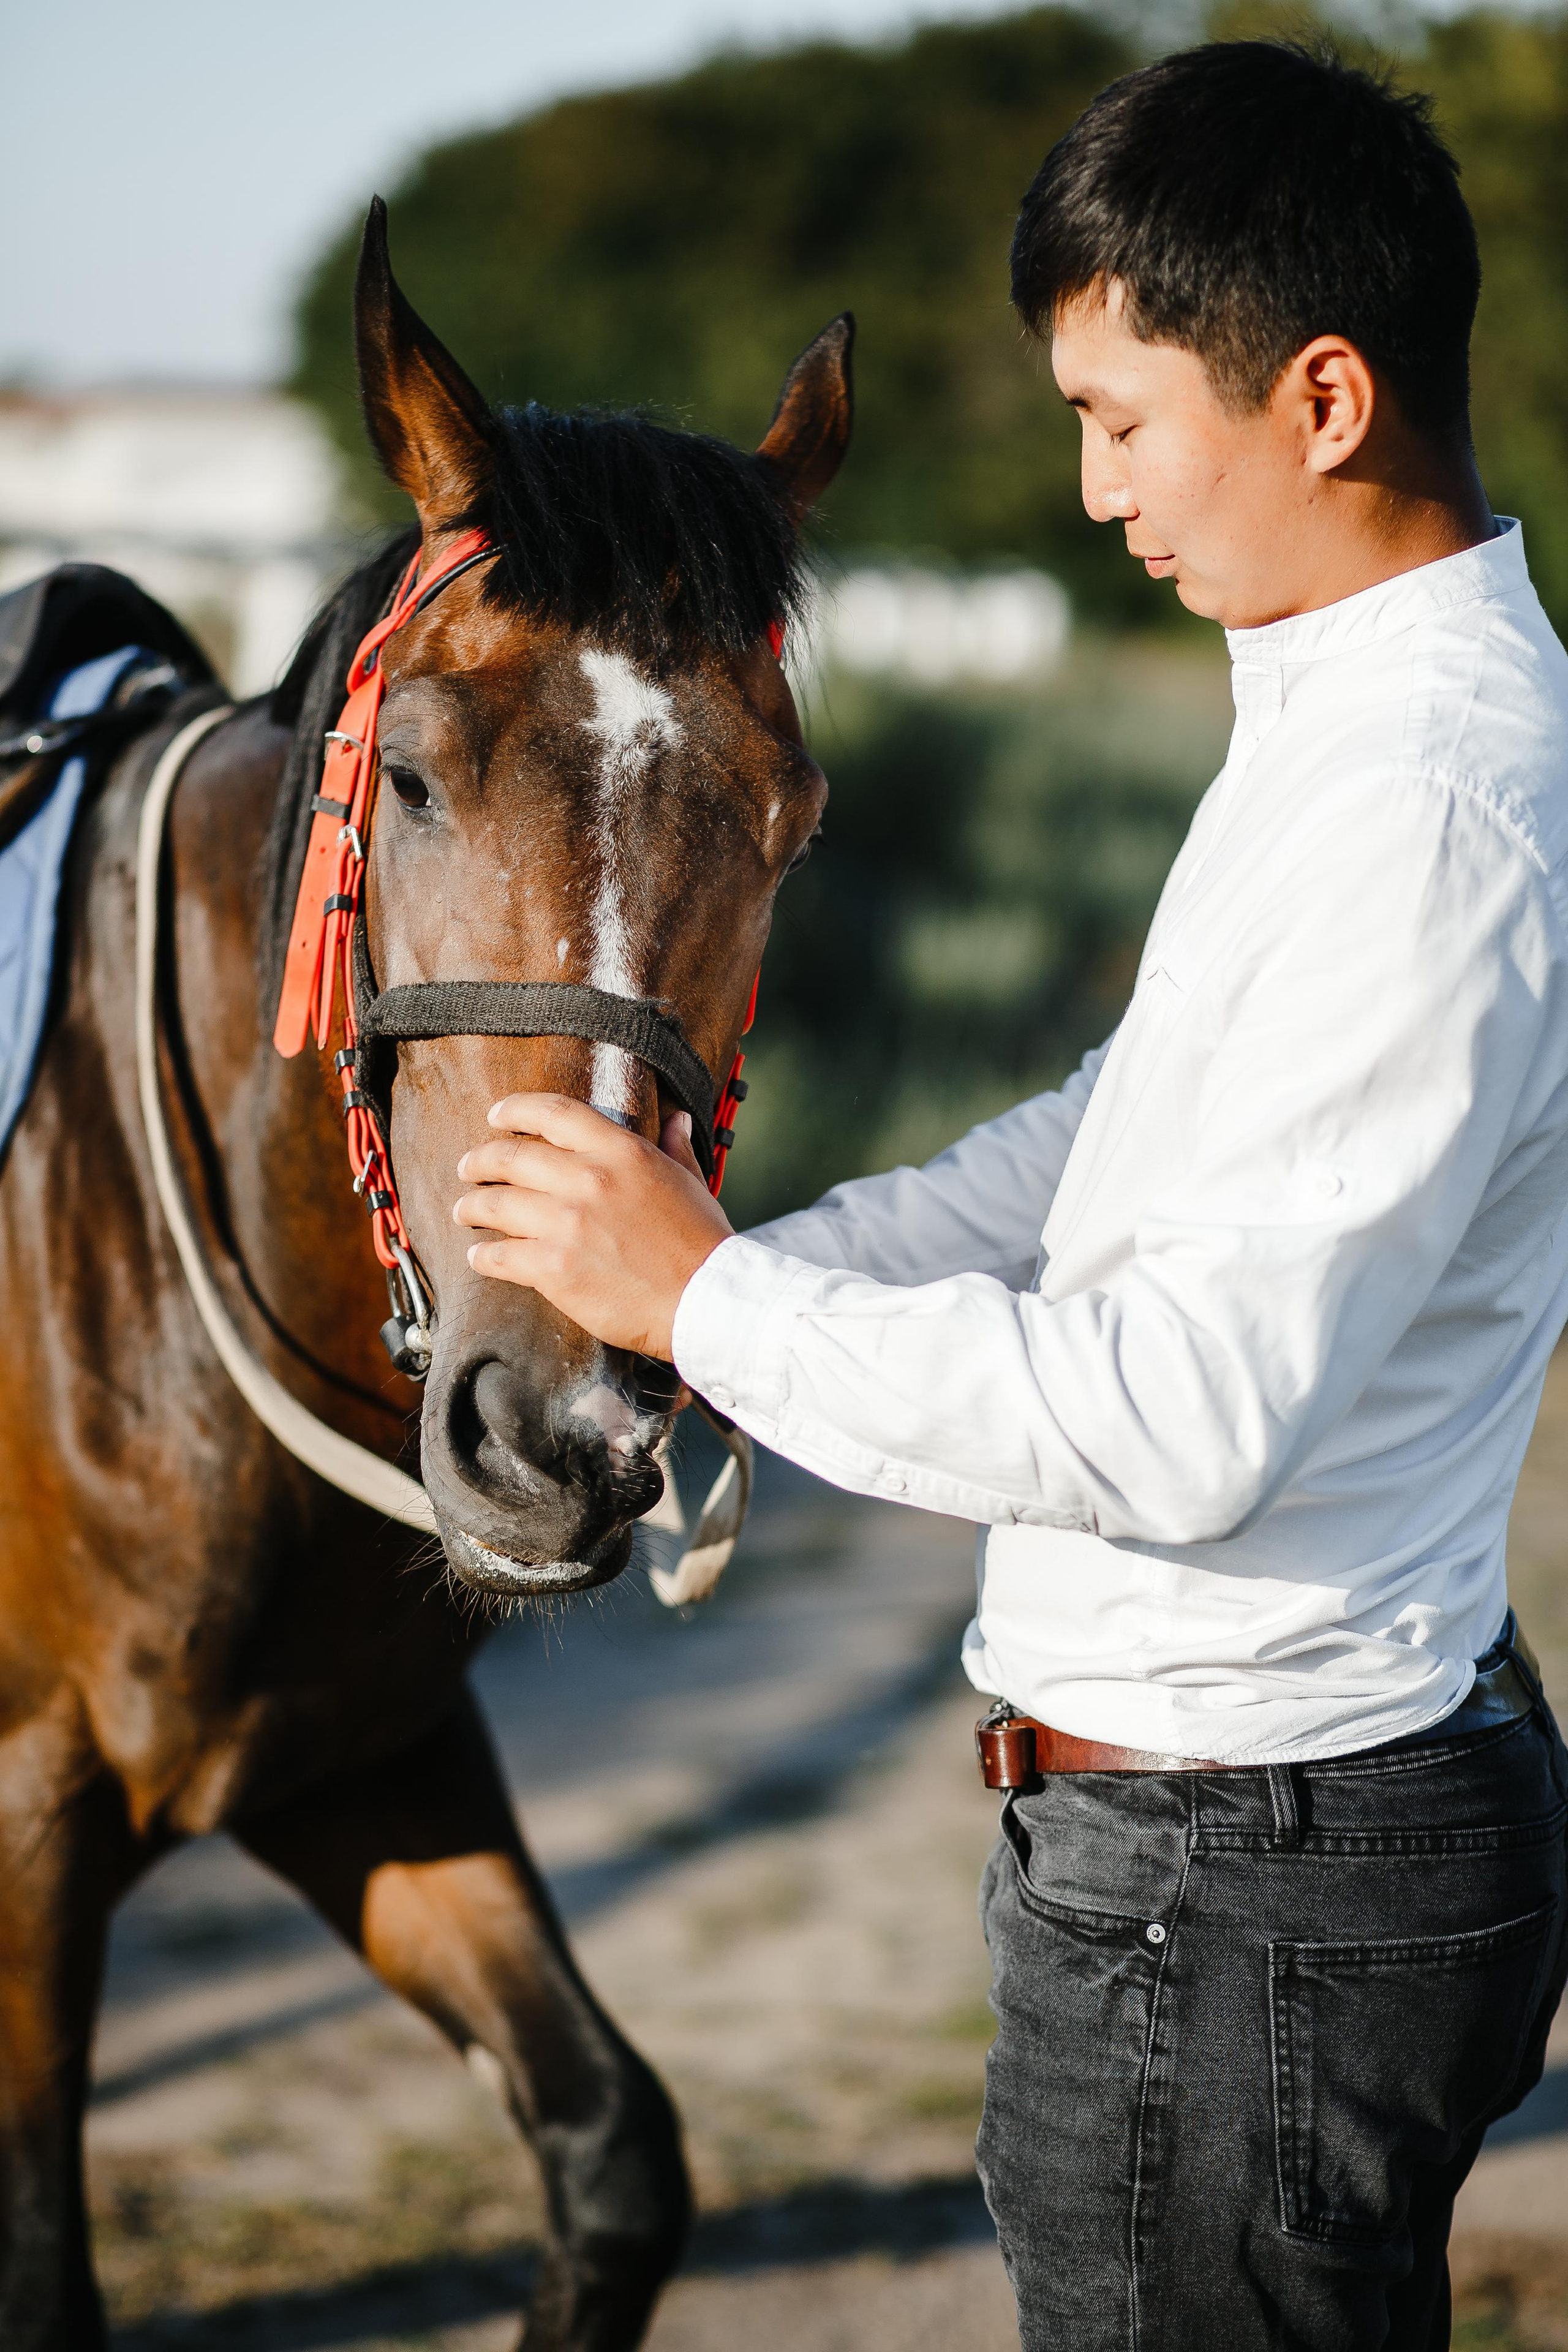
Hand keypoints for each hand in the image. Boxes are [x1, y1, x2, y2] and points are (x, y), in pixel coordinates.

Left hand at [453, 1095, 732, 1358]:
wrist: (707, 1300)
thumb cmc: (702, 1243)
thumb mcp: (691, 1182)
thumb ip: (674, 1147)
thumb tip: (676, 1120)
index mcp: (621, 1152)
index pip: (553, 1114)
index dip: (516, 1110)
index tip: (496, 1115)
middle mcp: (588, 1179)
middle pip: (511, 1157)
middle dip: (480, 1161)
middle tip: (468, 1168)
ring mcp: (566, 1224)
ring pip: (496, 1205)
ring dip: (473, 1207)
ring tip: (465, 1211)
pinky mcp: (554, 1268)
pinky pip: (500, 1256)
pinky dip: (484, 1256)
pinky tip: (480, 1257)